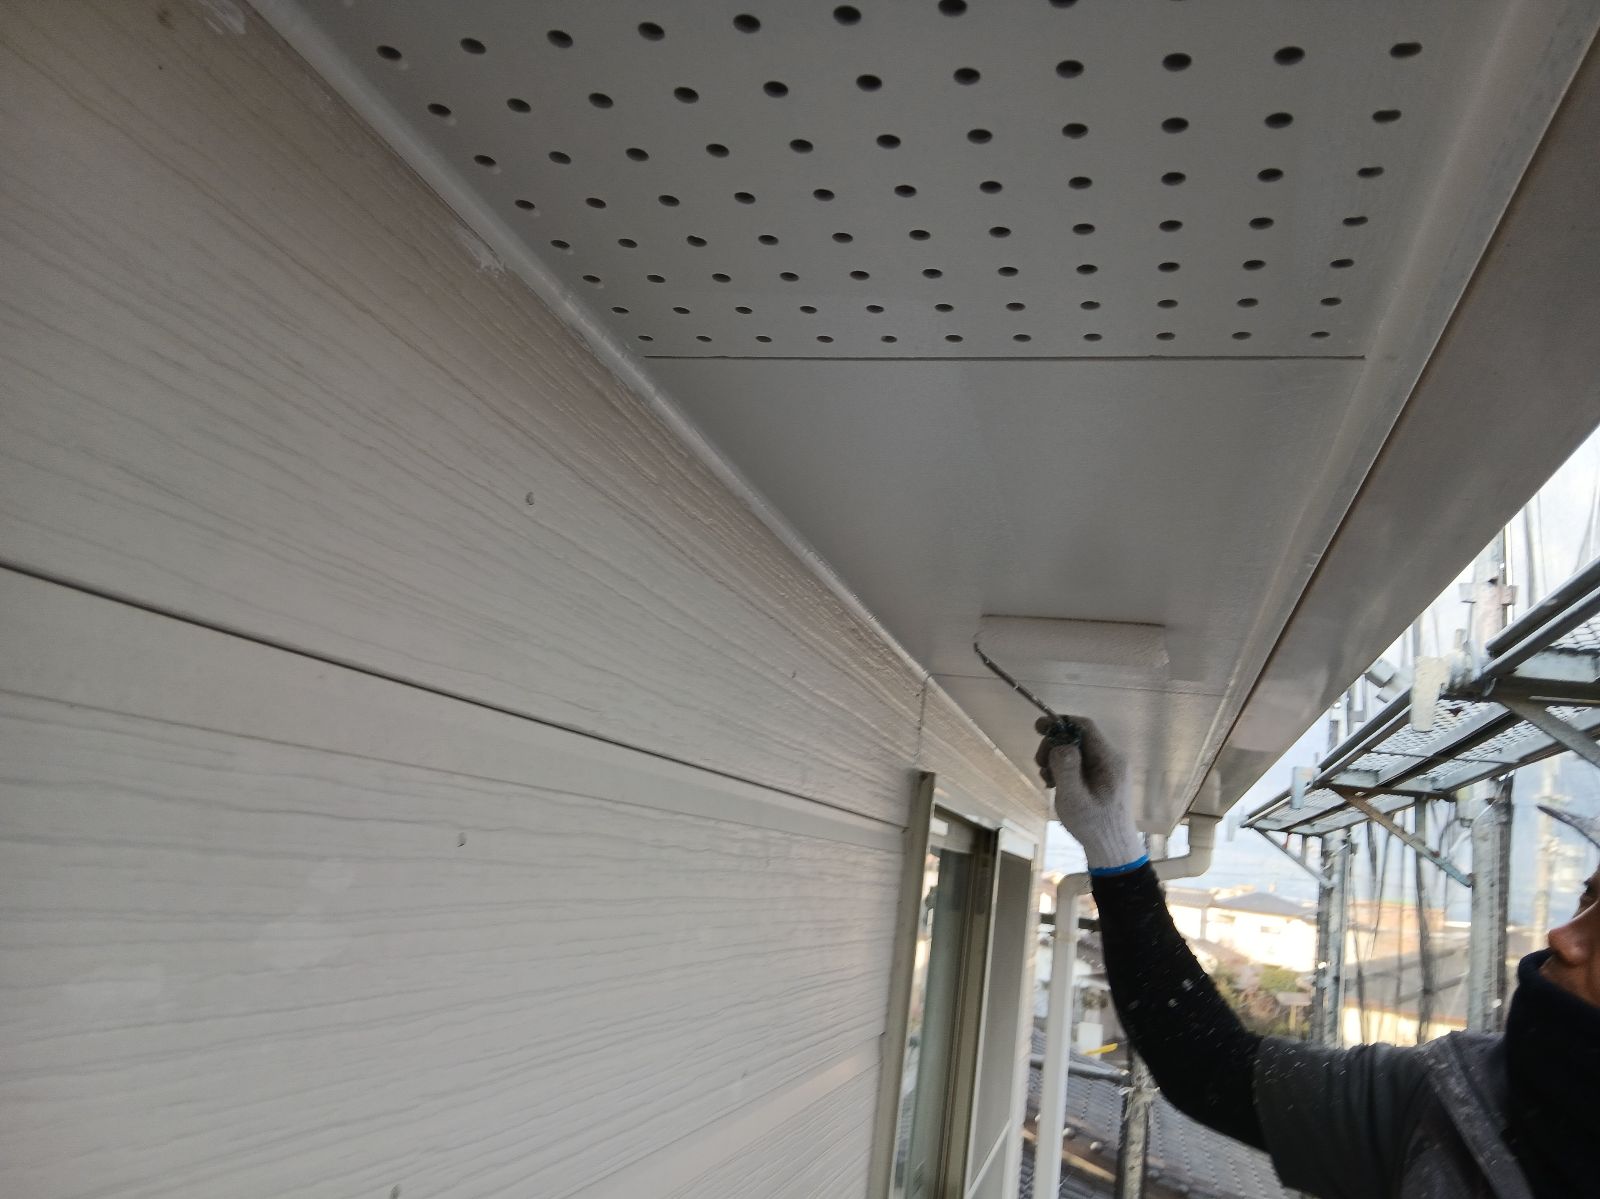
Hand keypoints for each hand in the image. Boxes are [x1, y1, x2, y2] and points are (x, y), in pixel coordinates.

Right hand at [1034, 715, 1144, 871]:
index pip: (1084, 727)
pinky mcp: (1103, 778)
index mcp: (1109, 760)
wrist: (1112, 850)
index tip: (1038, 728)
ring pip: (1076, 750)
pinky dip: (1064, 768)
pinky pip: (1080, 763)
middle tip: (1040, 765)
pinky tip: (1056, 785)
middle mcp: (1111, 759)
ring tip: (1048, 780)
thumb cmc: (1093, 826)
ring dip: (1056, 759)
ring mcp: (1108, 769)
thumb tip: (1060, 744)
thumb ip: (1067, 769)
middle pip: (1078, 737)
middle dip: (1054, 746)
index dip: (1060, 723)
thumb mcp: (1075, 799)